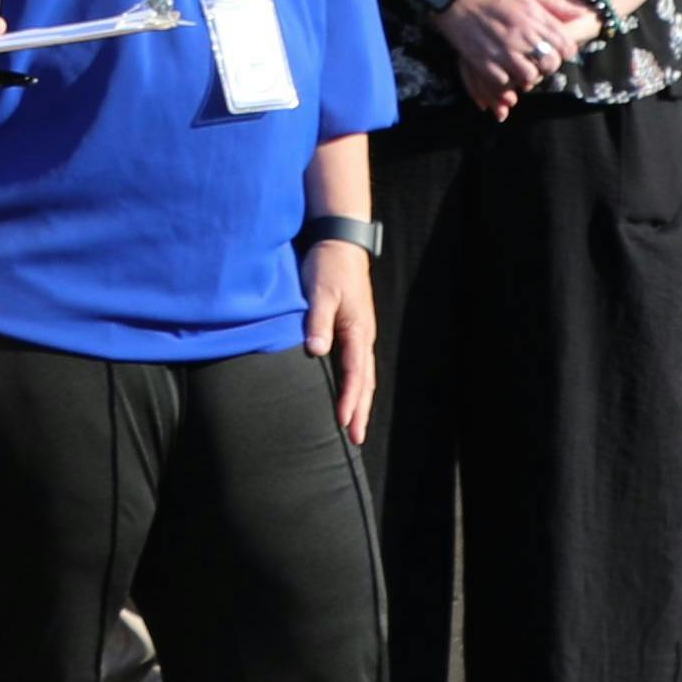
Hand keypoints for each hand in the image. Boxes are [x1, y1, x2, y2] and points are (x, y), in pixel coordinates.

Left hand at [304, 238, 379, 443]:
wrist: (339, 242)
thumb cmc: (328, 266)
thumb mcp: (320, 292)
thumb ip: (318, 322)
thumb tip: (316, 351)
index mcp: (357, 330)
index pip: (355, 373)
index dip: (350, 399)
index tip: (344, 421)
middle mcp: (362, 336)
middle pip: (364, 381)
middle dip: (361, 410)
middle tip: (356, 439)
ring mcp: (359, 333)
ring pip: (363, 375)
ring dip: (360, 401)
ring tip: (354, 425)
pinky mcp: (351, 329)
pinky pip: (356, 365)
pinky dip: (355, 385)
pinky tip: (349, 394)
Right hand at [437, 0, 593, 113]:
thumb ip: (554, 3)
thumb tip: (581, 14)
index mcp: (534, 16)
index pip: (565, 46)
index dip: (563, 50)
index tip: (555, 48)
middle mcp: (522, 35)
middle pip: (549, 64)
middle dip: (547, 65)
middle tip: (537, 59)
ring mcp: (501, 50)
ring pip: (528, 77)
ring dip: (527, 74)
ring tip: (518, 65)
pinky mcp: (481, 60)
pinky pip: (502, 82)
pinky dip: (505, 79)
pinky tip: (501, 68)